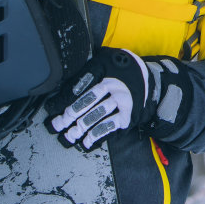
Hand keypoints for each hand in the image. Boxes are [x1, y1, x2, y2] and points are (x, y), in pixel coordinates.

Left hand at [49, 47, 194, 150]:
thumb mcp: (106, 62)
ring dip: (79, 127)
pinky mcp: (127, 116)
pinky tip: (86, 141)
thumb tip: (64, 86)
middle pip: (86, 101)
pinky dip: (96, 136)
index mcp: (105, 70)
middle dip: (69, 115)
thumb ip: (88, 71)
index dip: (64, 97)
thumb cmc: (123, 73)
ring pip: (96, 116)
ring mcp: (121, 102)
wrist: (152, 84)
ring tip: (69, 135)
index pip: (81, 84)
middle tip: (57, 124)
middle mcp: (113, 85)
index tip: (52, 108)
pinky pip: (108, 127)